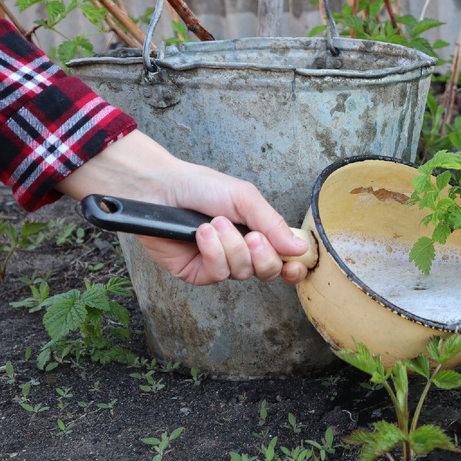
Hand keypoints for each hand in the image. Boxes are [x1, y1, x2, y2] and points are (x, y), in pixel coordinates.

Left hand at [56, 130, 308, 284]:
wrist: (160, 188)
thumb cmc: (201, 187)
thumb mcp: (245, 198)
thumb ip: (272, 224)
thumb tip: (299, 248)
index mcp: (257, 233)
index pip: (283, 260)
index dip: (293, 268)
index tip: (295, 265)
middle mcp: (240, 252)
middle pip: (267, 272)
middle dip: (263, 256)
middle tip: (252, 236)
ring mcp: (218, 264)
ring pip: (243, 273)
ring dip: (232, 247)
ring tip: (216, 223)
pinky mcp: (196, 272)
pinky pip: (217, 274)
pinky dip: (213, 252)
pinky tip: (202, 233)